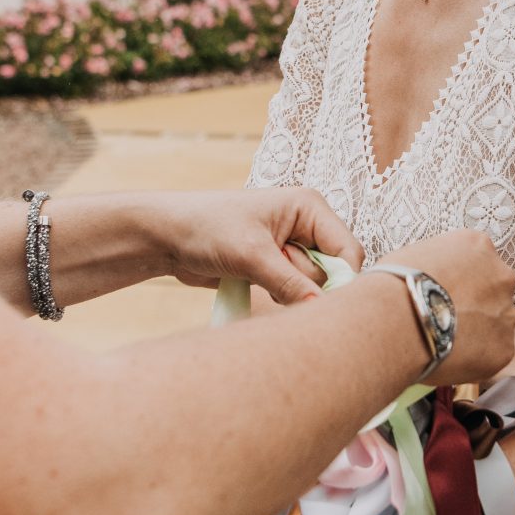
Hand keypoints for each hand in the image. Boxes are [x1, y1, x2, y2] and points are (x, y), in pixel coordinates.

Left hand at [153, 188, 364, 303]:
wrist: (167, 237)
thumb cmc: (206, 228)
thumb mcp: (251, 255)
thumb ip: (290, 282)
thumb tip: (320, 308)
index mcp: (309, 207)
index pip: (348, 250)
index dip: (342, 280)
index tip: (322, 303)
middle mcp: (306, 225)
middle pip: (332, 271)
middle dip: (304, 282)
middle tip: (272, 274)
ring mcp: (291, 247)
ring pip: (311, 285)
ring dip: (287, 290)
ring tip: (255, 273)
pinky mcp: (277, 266)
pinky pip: (293, 291)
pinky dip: (277, 295)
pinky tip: (251, 282)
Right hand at [381, 230, 514, 389]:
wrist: (395, 321)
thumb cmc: (392, 287)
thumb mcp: (414, 256)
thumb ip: (436, 265)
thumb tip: (431, 280)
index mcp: (478, 245)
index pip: (476, 263)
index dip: (457, 282)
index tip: (442, 295)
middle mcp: (501, 275)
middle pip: (493, 292)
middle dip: (475, 306)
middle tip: (445, 320)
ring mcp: (506, 313)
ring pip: (496, 325)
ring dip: (477, 333)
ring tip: (444, 341)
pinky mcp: (504, 348)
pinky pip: (493, 355)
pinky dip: (475, 359)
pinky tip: (449, 357)